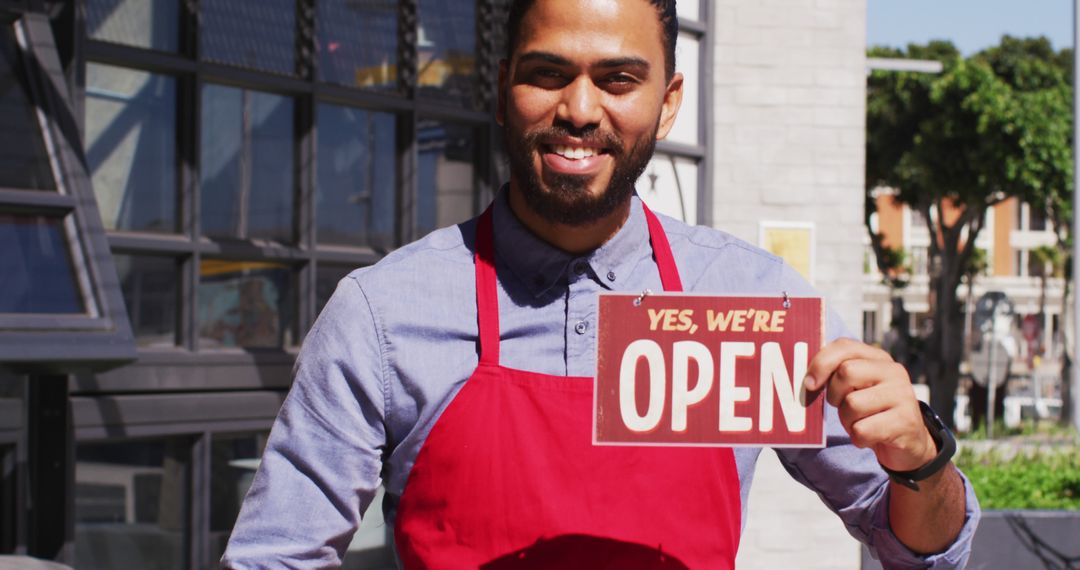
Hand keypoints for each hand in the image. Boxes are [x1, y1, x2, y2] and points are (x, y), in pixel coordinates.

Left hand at [803, 338, 937, 472]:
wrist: (908, 442)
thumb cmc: (872, 412)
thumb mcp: (855, 388)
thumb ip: (835, 375)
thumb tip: (807, 380)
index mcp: (879, 358)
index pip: (845, 346)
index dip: (821, 363)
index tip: (810, 383)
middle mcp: (894, 372)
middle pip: (847, 372)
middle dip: (835, 395)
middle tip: (842, 406)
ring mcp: (903, 396)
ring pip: (852, 404)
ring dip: (847, 420)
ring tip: (861, 422)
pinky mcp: (905, 422)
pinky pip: (862, 430)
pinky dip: (859, 438)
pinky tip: (871, 437)